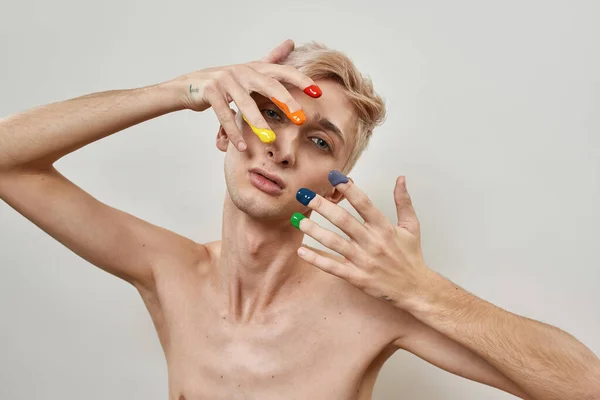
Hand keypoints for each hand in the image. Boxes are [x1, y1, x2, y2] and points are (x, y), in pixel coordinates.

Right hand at [171, 40, 320, 150]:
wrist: (190, 85)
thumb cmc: (225, 81)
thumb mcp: (249, 69)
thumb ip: (271, 59)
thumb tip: (291, 42)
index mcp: (255, 68)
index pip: (282, 72)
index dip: (301, 80)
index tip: (317, 92)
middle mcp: (242, 71)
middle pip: (269, 86)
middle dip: (286, 102)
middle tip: (300, 118)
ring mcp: (225, 80)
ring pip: (246, 104)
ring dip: (258, 123)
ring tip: (269, 138)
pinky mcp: (210, 91)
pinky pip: (224, 114)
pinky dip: (232, 132)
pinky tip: (240, 146)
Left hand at [294, 172, 432, 307]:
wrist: (415, 289)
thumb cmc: (411, 257)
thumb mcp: (411, 226)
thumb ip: (404, 202)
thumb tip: (400, 179)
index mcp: (384, 227)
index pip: (363, 203)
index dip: (348, 189)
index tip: (333, 176)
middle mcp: (372, 242)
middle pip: (343, 220)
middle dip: (322, 206)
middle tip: (305, 195)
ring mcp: (363, 260)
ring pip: (333, 242)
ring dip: (314, 230)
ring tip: (298, 219)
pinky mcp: (356, 277)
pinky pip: (332, 267)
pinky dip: (316, 259)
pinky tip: (302, 251)